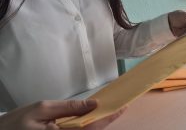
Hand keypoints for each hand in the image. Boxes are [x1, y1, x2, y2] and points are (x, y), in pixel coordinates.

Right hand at [0, 99, 125, 129]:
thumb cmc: (18, 123)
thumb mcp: (43, 109)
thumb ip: (69, 107)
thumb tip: (92, 104)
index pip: (92, 127)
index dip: (109, 118)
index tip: (122, 107)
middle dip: (107, 120)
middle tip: (118, 106)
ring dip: (99, 123)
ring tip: (108, 109)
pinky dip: (88, 125)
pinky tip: (91, 116)